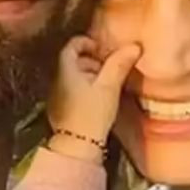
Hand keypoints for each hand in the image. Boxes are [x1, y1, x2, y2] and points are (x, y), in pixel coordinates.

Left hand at [46, 37, 140, 162]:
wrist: (77, 146)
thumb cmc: (92, 113)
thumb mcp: (109, 86)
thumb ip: (119, 64)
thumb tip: (134, 46)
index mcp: (66, 70)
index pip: (72, 46)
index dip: (87, 42)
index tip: (102, 49)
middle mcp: (56, 80)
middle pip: (72, 61)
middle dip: (91, 60)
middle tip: (110, 67)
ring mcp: (56, 95)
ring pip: (73, 77)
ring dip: (89, 75)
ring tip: (107, 84)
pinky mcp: (59, 110)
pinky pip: (71, 91)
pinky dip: (84, 88)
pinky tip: (97, 99)